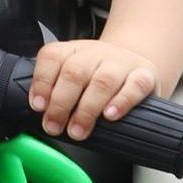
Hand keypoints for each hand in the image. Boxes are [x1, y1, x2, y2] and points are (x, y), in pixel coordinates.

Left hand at [29, 40, 158, 140]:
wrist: (136, 63)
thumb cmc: (97, 79)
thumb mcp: (74, 80)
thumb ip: (55, 93)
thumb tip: (40, 117)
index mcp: (73, 51)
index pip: (52, 57)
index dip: (42, 82)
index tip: (38, 106)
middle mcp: (95, 53)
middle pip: (75, 72)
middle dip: (61, 103)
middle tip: (54, 127)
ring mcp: (121, 62)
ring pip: (103, 80)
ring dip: (87, 109)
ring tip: (78, 131)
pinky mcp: (144, 75)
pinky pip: (135, 85)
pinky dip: (122, 101)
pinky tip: (110, 116)